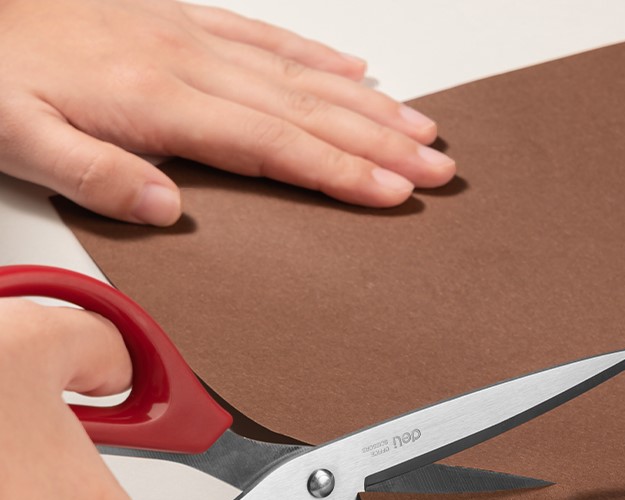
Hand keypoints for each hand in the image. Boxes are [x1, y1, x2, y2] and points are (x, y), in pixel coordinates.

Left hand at [0, 0, 455, 223]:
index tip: (393, 191)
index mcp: (159, 100)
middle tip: (437, 164)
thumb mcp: (19, 139)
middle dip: (380, 141)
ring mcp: (190, 36)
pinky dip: (317, 56)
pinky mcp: (182, 20)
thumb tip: (170, 208)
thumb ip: (98, 176)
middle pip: (307, 109)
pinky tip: (352, 70)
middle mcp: (189, 62)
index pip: (274, 144)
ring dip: (367, 103)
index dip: (340, 169)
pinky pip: (265, 36)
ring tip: (420, 126)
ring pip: (300, 74)